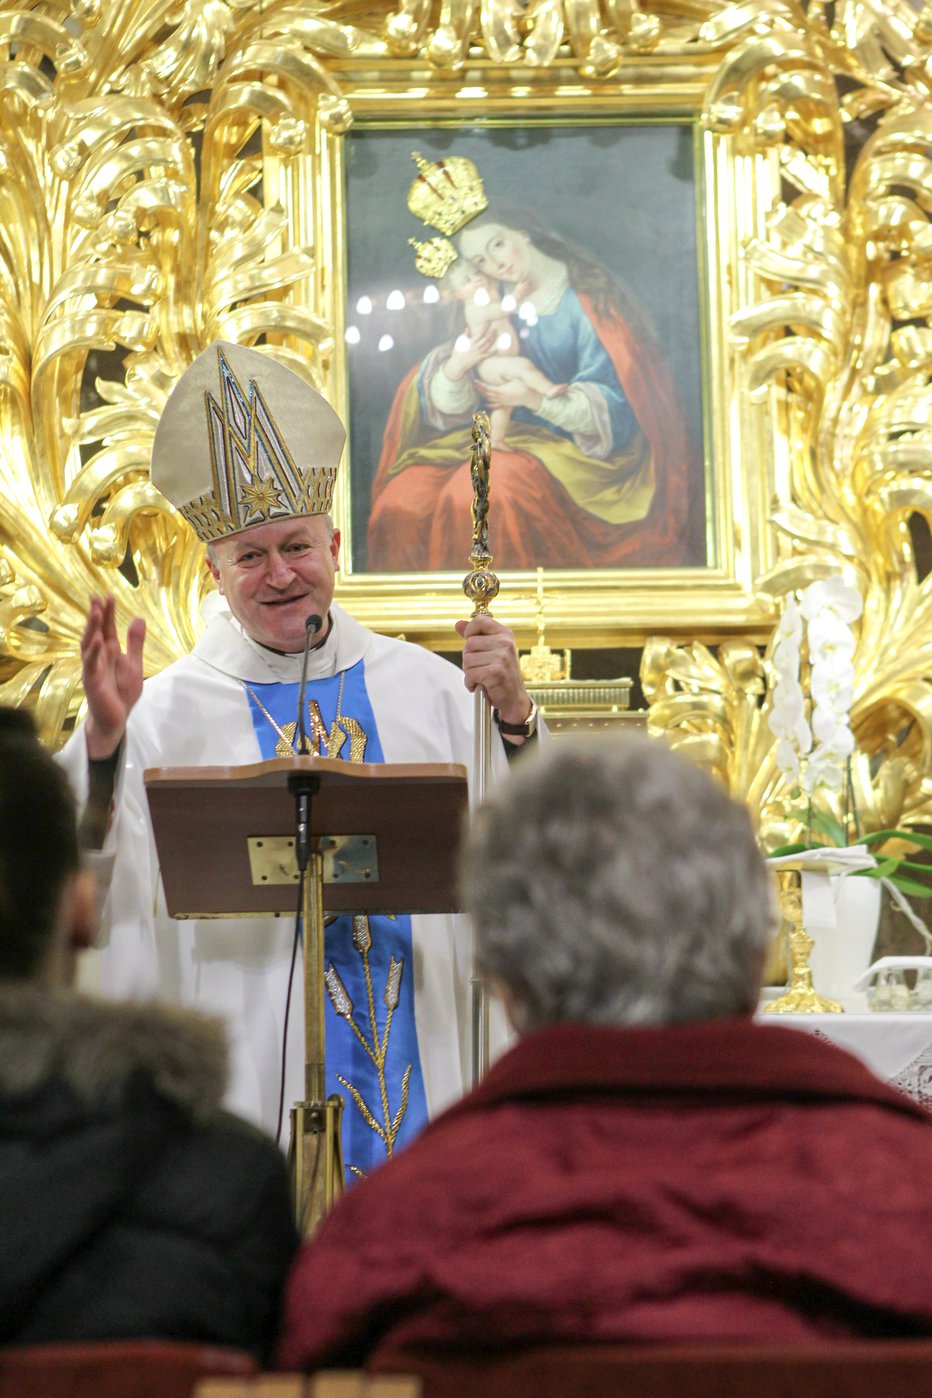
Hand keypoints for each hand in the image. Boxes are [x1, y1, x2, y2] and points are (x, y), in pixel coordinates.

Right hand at [80, 595, 145, 758]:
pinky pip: (91, 664)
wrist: (115, 718)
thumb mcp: (134, 663)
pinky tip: (97, 640)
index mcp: (109, 652)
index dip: (107, 613)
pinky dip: (94, 652)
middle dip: (95, 615)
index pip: (107, 628)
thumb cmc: (121, 691)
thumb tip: (138, 618)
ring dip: (92, 629)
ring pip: (90, 645)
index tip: (108, 596)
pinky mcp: (92, 681)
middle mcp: (98, 657)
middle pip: (95, 632)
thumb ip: (135, 642)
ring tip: (95, 612)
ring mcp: (93, 668)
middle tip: (96, 597)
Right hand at [446, 323, 497, 380]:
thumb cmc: (457, 353)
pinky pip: (487, 355)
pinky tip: (497, 350)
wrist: (457, 364)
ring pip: (487, 345)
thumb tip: (468, 328)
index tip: (488, 323)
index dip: (485, 327)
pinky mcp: (479, 358)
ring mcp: (478, 353)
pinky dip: (492, 353)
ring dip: (492, 339)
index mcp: (471, 342)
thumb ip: (464, 335)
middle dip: (491, 333)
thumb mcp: (459, 342)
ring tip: (496, 335)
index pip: (479, 333)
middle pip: (485, 338)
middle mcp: (475, 346)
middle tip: (495, 328)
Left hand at [455, 615, 531, 730]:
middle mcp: (505, 643)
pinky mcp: (496, 672)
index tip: (473, 645)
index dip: (470, 632)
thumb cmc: (501, 674)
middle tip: (480, 667)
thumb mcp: (491, 650)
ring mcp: (502, 657)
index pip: (479, 620)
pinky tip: (479, 685)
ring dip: (469, 672)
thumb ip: (475, 636)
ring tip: (481, 677)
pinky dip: (470, 683)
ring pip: (467, 659)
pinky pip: (470, 674)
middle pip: (469, 644)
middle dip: (469, 659)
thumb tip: (458, 624)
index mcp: (505, 634)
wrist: (514, 699)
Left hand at [481, 377, 542, 411]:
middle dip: (479, 389)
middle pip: (486, 394)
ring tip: (477, 390)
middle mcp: (500, 397)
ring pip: (489, 400)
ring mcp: (502, 402)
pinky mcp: (505, 404)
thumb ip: (507, 377)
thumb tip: (500, 374)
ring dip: (482, 395)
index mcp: (502, 391)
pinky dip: (489, 403)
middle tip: (473, 384)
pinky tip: (486, 402)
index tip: (475, 381)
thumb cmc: (524, 386)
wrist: (530, 398)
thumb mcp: (516, 379)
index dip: (480, 385)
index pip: (487, 388)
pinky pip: (495, 405)